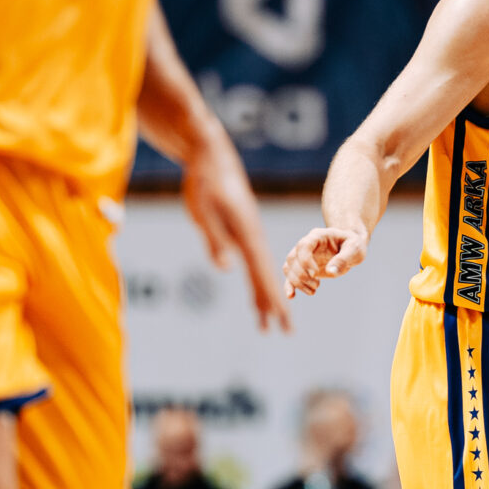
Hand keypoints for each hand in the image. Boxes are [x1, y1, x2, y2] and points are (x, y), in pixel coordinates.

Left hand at [182, 143, 288, 331]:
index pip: (261, 273)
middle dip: (274, 305)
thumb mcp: (203, 211)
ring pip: (261, 272)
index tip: (279, 319)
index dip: (269, 298)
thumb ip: (215, 239)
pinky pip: (254, 263)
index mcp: (247, 234)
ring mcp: (249, 235)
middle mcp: (253, 237)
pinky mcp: (242, 232)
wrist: (211, 157)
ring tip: (268, 323)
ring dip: (265, 297)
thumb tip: (226, 269)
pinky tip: (256, 293)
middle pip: (266, 277)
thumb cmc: (205, 182)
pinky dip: (257, 281)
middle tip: (284, 332)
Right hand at [284, 223, 367, 297]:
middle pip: (292, 258)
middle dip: (302, 275)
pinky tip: (291, 296)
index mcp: (318, 236)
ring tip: (314, 290)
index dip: (305, 260)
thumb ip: (344, 259)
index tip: (315, 273)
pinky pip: (289, 275)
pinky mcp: (303, 268)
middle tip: (317, 285)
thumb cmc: (353, 245)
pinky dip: (289, 285)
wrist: (350, 248)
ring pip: (288, 268)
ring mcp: (302, 256)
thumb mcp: (355, 249)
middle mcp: (306, 244)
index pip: (303, 246)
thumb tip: (331, 271)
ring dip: (297, 282)